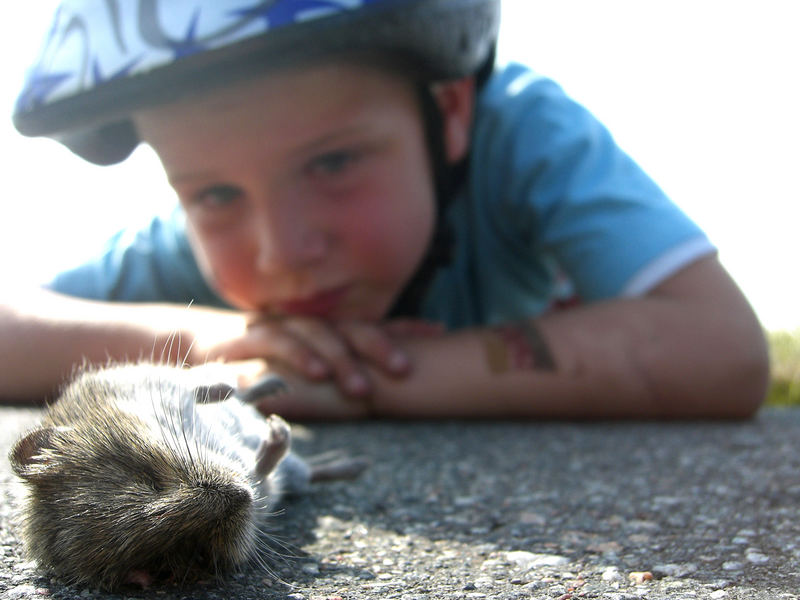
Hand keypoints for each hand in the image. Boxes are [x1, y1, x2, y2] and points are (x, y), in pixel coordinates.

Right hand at [203, 315, 443, 397]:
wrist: (203, 354)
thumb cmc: (262, 370)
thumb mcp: (305, 380)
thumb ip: (337, 387)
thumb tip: (377, 409)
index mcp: (327, 333)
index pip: (370, 327)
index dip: (403, 328)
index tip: (438, 333)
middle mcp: (308, 325)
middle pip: (351, 327)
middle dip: (380, 345)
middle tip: (405, 370)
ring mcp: (281, 326)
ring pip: (319, 334)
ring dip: (341, 359)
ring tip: (362, 388)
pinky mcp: (250, 336)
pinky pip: (278, 342)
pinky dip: (299, 356)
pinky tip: (316, 374)